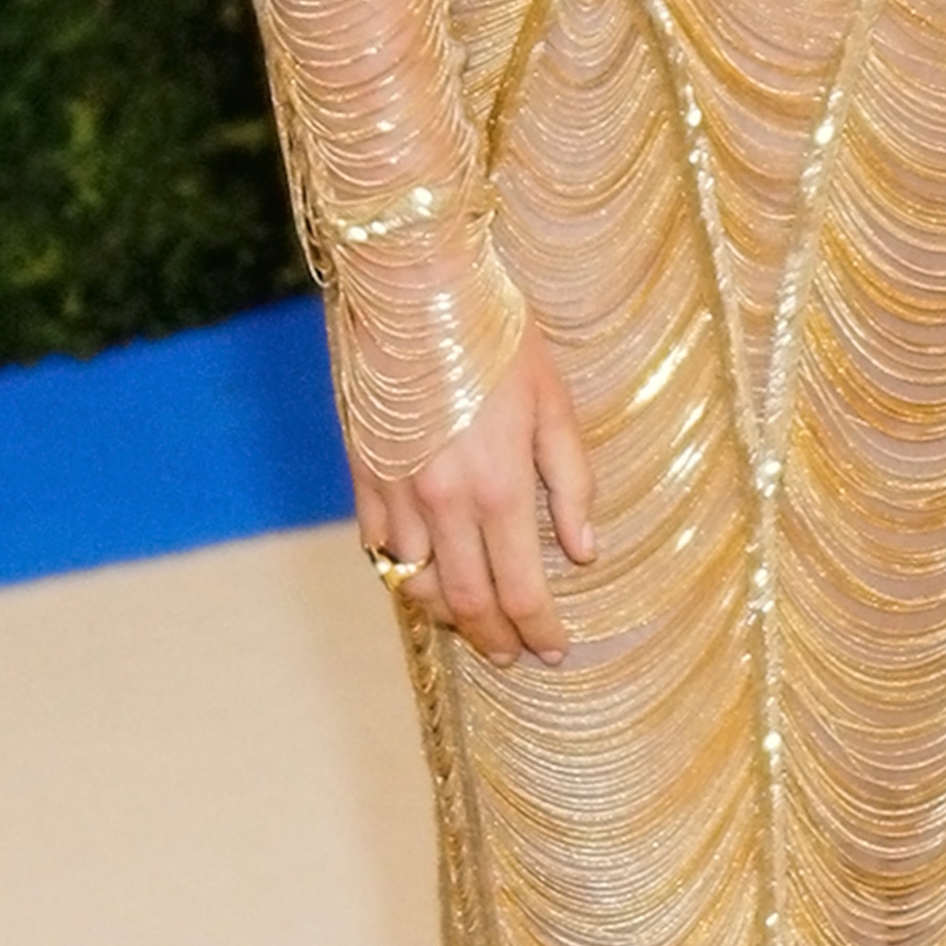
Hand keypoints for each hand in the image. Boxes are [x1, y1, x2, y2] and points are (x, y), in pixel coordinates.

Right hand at [354, 321, 594, 665]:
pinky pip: (380, 551)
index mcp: (497, 487)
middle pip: (466, 602)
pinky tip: (424, 575)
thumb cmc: (496, 336)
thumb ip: (570, 480)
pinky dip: (404, 574)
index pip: (521, 589)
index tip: (554, 649)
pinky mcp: (363, 478)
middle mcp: (442, 505)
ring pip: (416, 587)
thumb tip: (583, 550)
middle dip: (494, 638)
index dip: (539, 628)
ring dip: (446, 615)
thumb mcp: (554, 401)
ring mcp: (395, 496)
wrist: (415, 290)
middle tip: (513, 655)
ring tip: (472, 622)